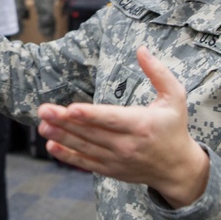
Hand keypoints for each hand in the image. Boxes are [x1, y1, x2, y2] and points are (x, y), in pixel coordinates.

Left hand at [35, 46, 209, 207]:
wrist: (178, 168)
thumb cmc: (174, 128)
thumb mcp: (175, 97)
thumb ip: (158, 72)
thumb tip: (141, 49)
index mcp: (141, 125)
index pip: (111, 119)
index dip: (90, 115)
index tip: (71, 108)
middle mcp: (127, 145)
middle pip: (91, 133)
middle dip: (65, 122)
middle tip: (43, 110)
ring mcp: (117, 160)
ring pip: (85, 147)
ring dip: (61, 136)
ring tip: (42, 125)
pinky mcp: (110, 170)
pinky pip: (85, 163)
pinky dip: (68, 156)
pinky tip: (52, 146)